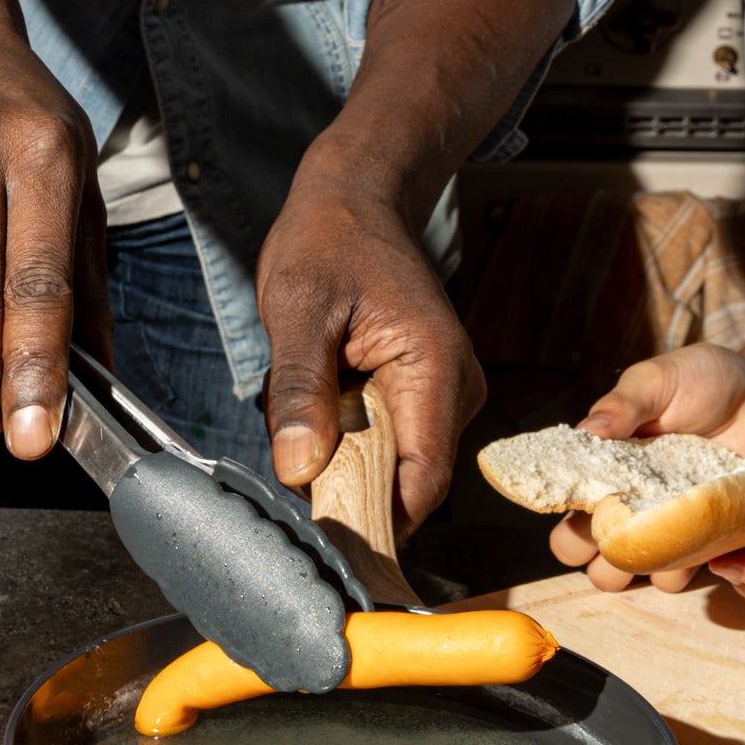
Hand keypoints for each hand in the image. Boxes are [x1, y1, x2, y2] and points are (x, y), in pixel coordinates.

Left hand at [257, 176, 482, 525]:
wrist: (355, 201)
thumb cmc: (328, 241)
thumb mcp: (298, 308)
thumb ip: (300, 389)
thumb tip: (300, 469)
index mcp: (436, 369)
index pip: (422, 483)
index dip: (376, 524)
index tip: (323, 543)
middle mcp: (455, 390)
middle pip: (403, 482)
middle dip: (340, 481)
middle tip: (289, 439)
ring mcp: (443, 395)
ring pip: (386, 465)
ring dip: (335, 451)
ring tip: (302, 393)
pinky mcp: (423, 397)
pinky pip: (380, 442)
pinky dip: (340, 432)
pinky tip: (319, 389)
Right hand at [549, 344, 744, 593]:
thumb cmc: (702, 381)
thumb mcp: (658, 380)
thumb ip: (623, 404)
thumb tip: (587, 431)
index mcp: (607, 473)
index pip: (568, 520)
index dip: (570, 532)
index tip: (594, 513)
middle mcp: (633, 508)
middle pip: (596, 563)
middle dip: (601, 563)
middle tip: (628, 534)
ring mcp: (670, 528)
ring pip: (637, 576)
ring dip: (643, 569)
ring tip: (668, 533)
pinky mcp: (708, 539)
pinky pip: (685, 573)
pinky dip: (687, 567)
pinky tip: (704, 535)